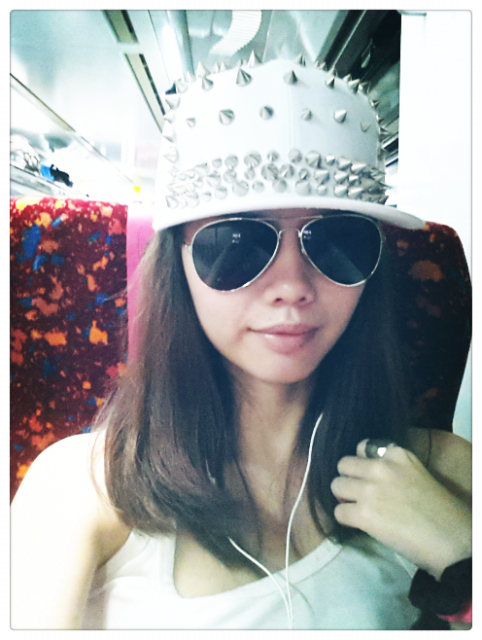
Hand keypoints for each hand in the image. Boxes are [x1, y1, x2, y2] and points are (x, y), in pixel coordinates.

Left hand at [331, 440, 470, 578]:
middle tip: (356, 492)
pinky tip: (358, 523)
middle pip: (344, 464)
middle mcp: (381, 467)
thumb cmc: (440, 511)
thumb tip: (366, 473)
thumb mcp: (417, 474)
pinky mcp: (364, 514)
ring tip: (356, 508)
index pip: (362, 446)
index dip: (361, 463)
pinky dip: (344, 519)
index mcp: (398, 455)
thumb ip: (393, 469)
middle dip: (348, 478)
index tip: (365, 475)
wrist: (451, 540)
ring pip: (336, 485)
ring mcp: (371, 490)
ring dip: (343, 497)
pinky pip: (338, 512)